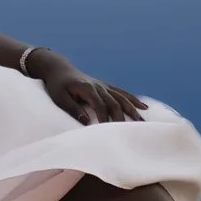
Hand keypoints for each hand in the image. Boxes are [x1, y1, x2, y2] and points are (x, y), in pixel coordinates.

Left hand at [31, 53, 145, 125]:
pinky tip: (143, 107)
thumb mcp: (59, 98)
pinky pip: (122, 93)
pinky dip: (133, 100)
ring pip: (122, 98)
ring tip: (142, 122)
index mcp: (87, 89)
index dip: (105, 119)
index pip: (100, 106)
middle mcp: (99, 86)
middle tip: (131, 132)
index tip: (109, 131)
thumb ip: (72, 109)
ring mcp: (104, 86)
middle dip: (123, 118)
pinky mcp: (105, 86)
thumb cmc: (57, 85)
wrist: (59, 68)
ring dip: (133, 110)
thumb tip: (87, 121)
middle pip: (114, 103)